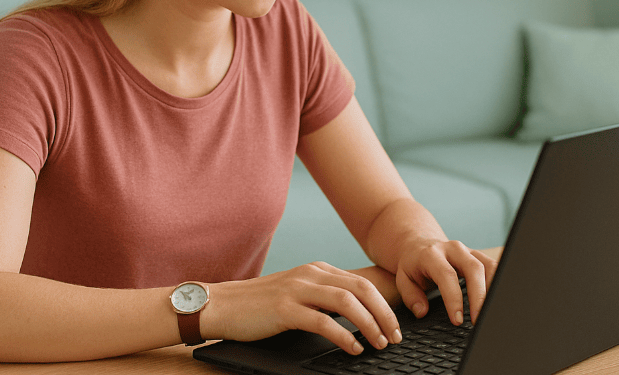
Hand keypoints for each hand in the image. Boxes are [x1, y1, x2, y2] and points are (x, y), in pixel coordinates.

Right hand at [201, 262, 402, 354]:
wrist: (223, 304)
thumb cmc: (261, 304)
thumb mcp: (297, 291)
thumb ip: (323, 296)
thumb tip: (356, 313)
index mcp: (317, 270)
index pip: (361, 283)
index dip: (384, 304)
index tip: (395, 325)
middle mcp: (310, 275)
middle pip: (361, 289)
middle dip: (384, 314)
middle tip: (395, 336)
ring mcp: (297, 290)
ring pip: (346, 302)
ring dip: (369, 324)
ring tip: (379, 343)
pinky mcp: (284, 309)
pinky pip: (322, 322)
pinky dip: (344, 336)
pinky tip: (353, 348)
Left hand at [394, 238, 497, 325]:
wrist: (420, 245)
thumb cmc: (413, 265)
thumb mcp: (403, 279)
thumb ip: (410, 296)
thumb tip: (421, 311)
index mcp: (432, 254)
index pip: (447, 275)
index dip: (454, 299)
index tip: (457, 319)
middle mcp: (452, 249)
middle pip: (473, 268)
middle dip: (479, 296)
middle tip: (477, 320)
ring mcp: (467, 250)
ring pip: (488, 266)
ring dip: (492, 289)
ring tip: (489, 311)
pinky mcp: (477, 255)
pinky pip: (493, 266)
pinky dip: (497, 282)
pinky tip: (494, 299)